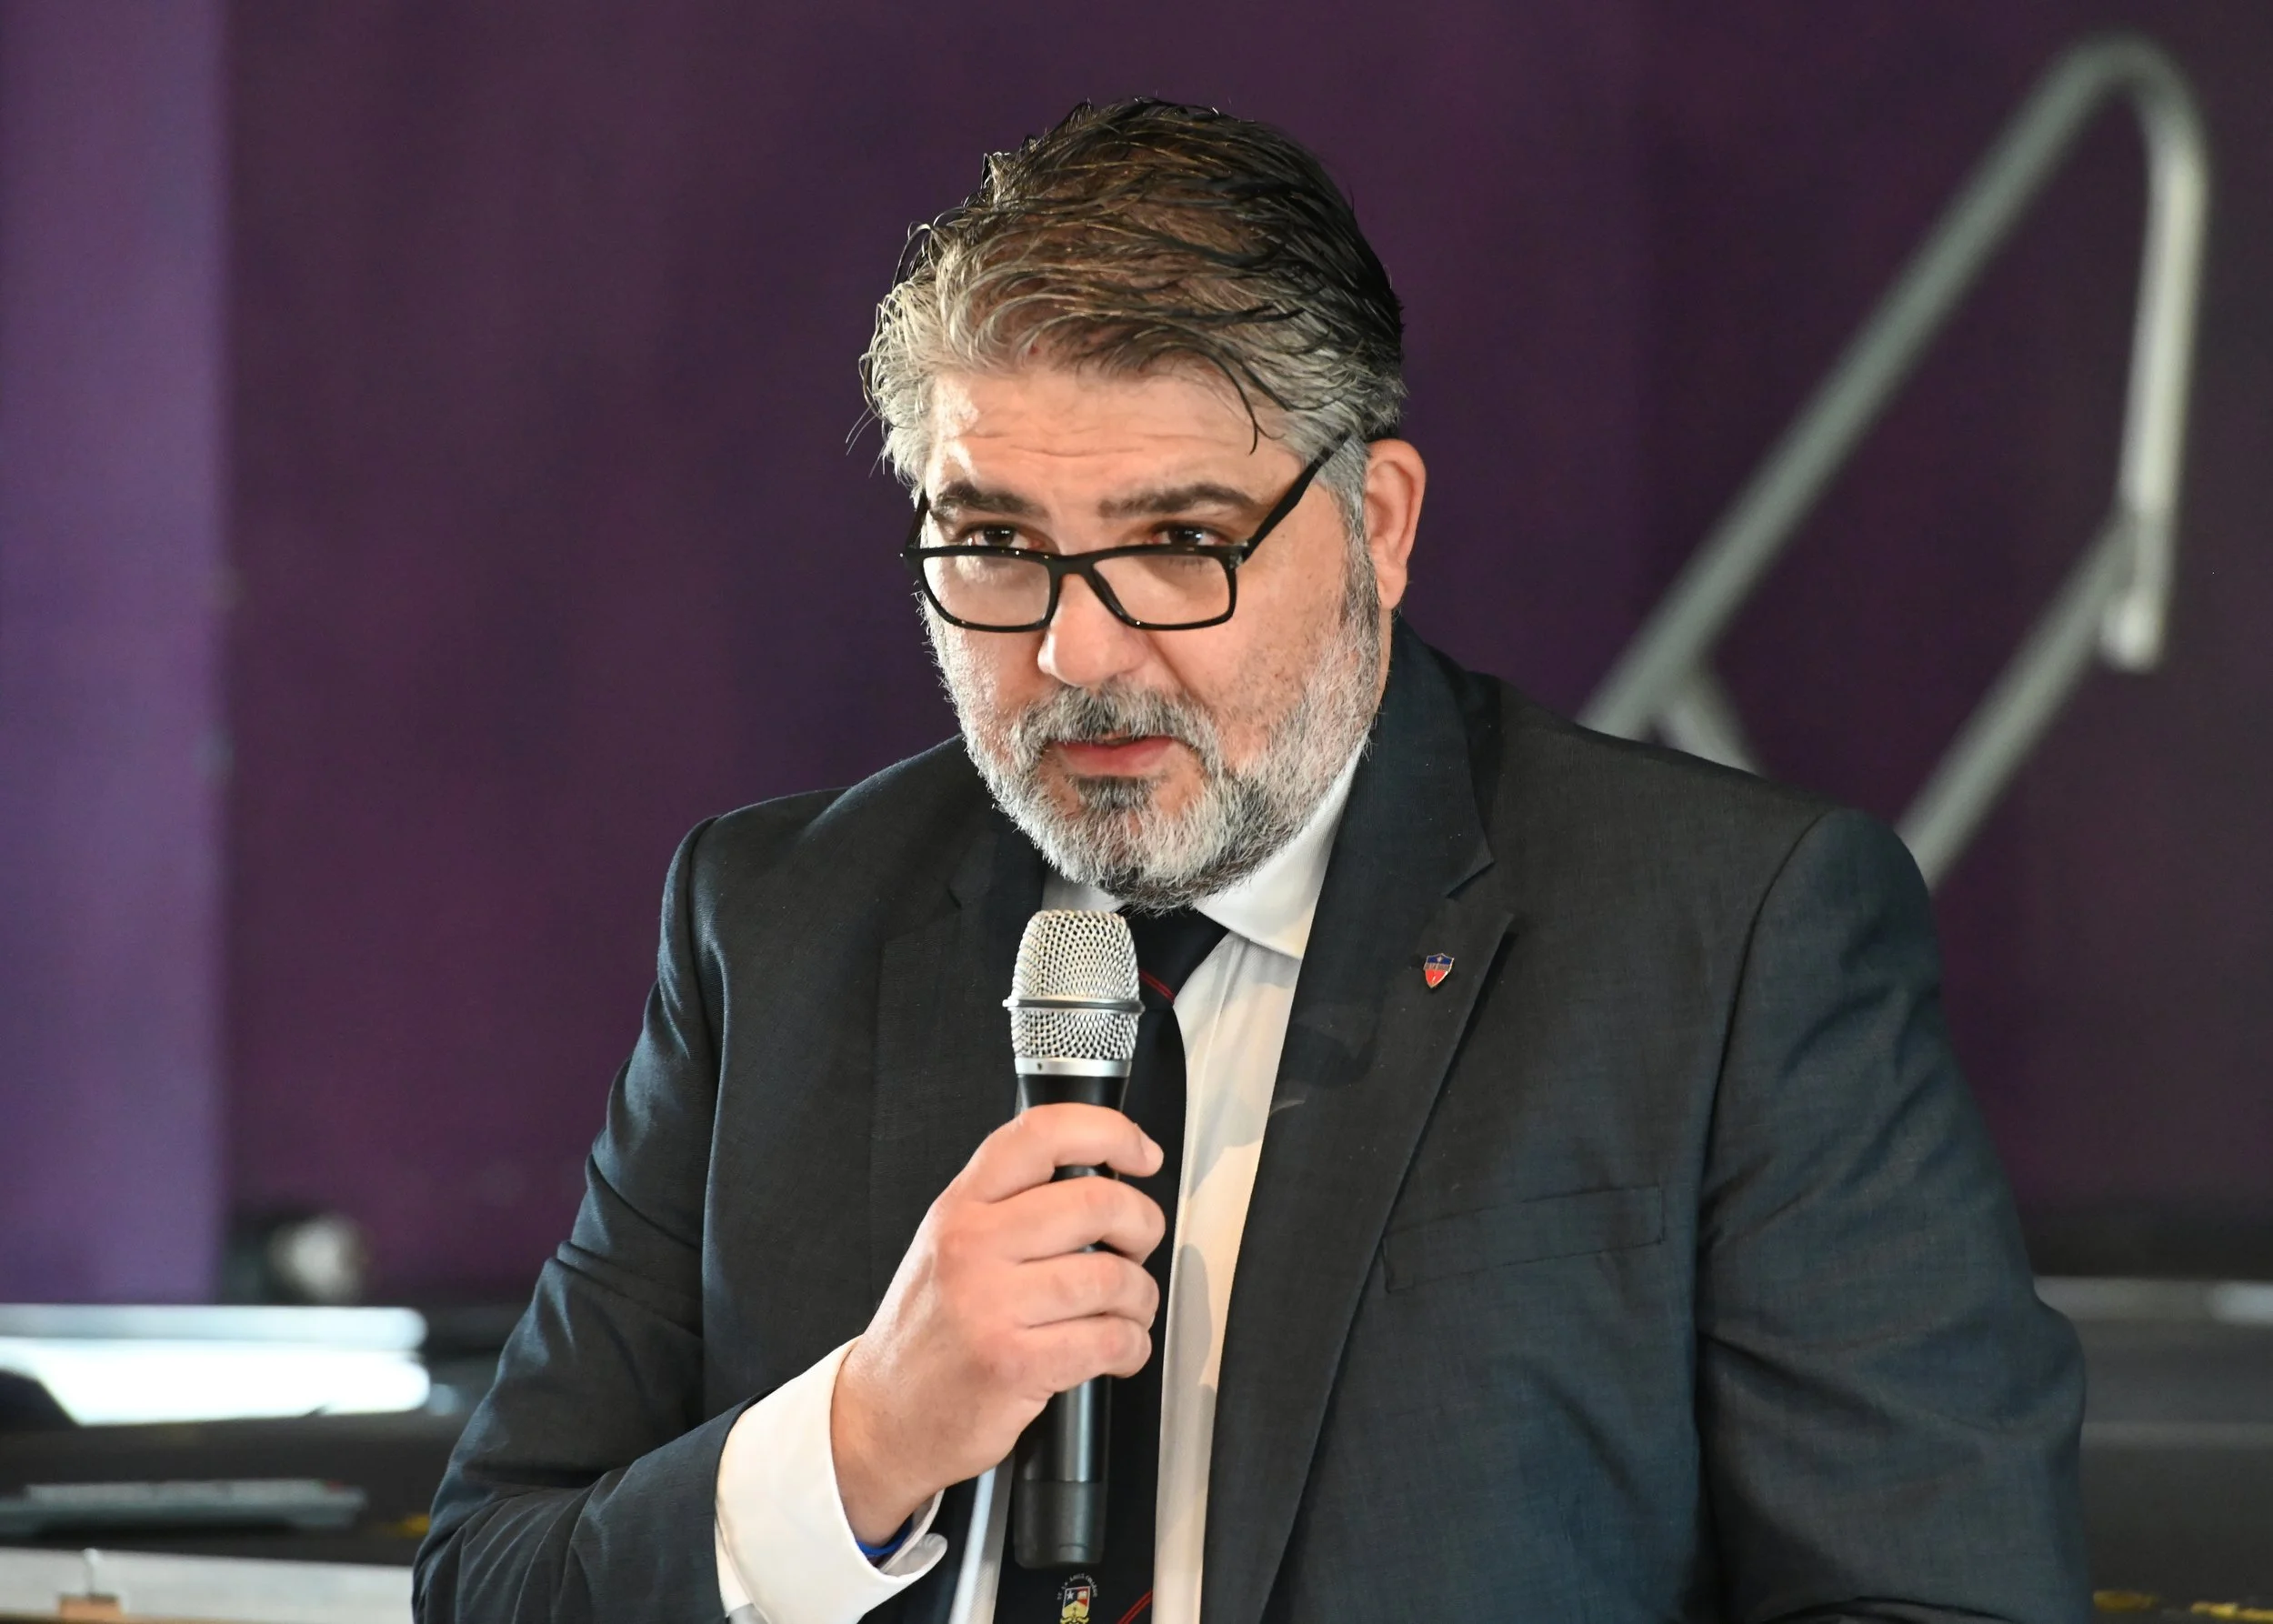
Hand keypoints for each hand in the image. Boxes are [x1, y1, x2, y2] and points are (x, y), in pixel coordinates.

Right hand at [829, 1103, 1165, 1544]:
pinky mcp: (1015, 1364)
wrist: (884, 1416)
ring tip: (1127, 1310)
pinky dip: (1132, 1347)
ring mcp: (991, 1305)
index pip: (1043, 1135)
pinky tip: (1118, 1350)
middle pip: (1096, 1203)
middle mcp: (972, 1246)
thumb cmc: (929, 1332)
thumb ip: (1009, 1205)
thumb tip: (1102, 1177)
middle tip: (1138, 1245)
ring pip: (1113, 1277)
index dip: (1110, 1132)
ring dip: (1140, 1297)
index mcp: (961, 1207)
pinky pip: (1110, 1340)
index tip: (1140, 1154)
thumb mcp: (949, 1245)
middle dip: (1142, 1225)